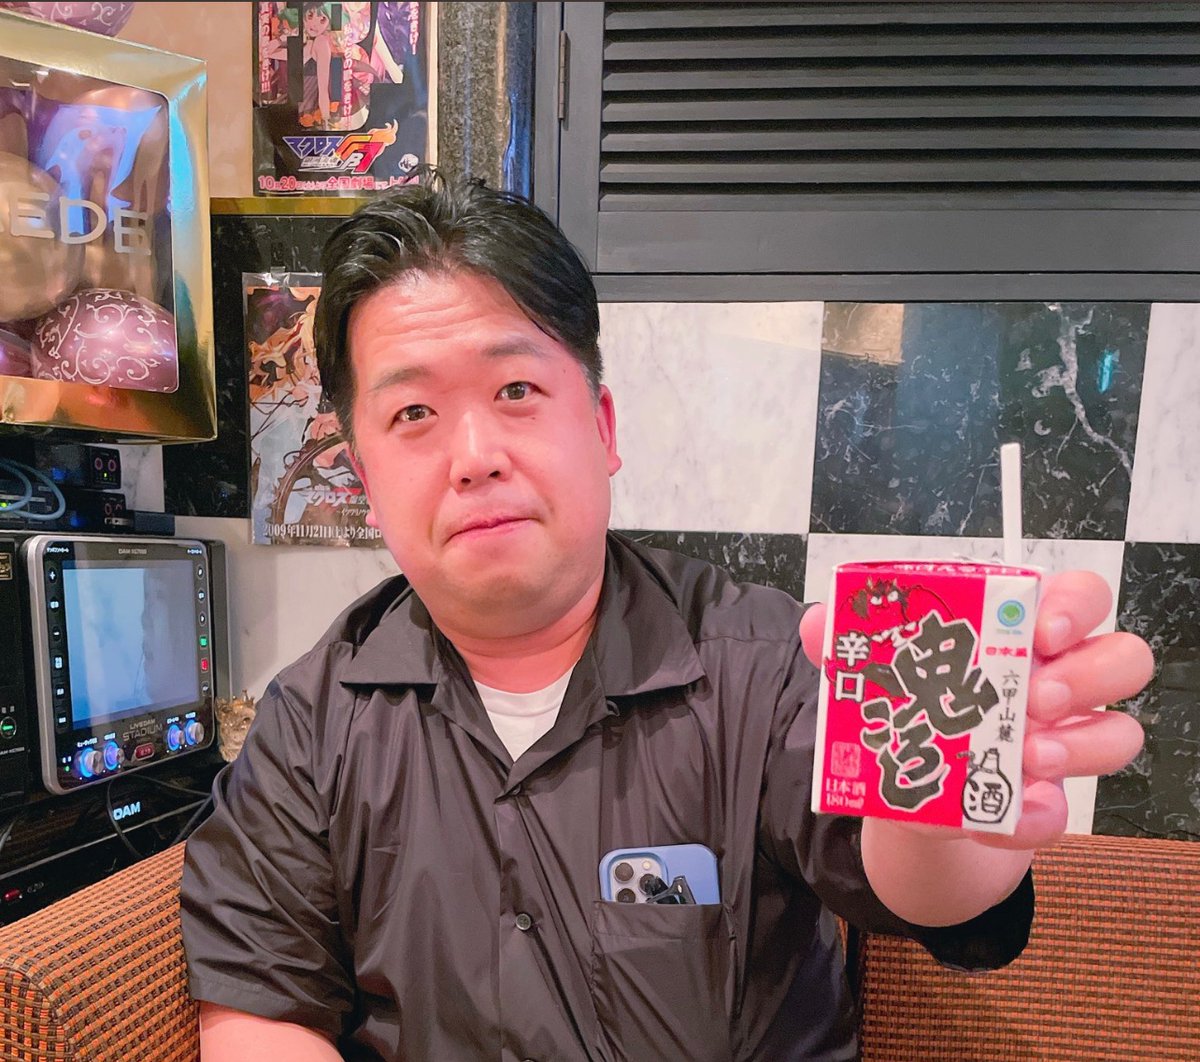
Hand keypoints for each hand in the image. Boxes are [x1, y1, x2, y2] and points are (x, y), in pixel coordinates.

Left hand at [800, 570, 1152, 852]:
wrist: (909, 805)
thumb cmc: (911, 715)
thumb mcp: (875, 680)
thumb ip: (847, 647)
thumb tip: (820, 623)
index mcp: (1018, 636)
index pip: (1079, 597)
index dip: (1074, 606)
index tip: (1040, 632)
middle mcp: (1056, 682)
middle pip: (1123, 657)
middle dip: (1088, 674)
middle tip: (1033, 698)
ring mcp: (1062, 743)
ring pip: (1121, 731)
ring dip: (1081, 744)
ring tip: (1026, 756)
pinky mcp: (1049, 804)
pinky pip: (1065, 811)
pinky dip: (1035, 817)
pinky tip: (1001, 815)